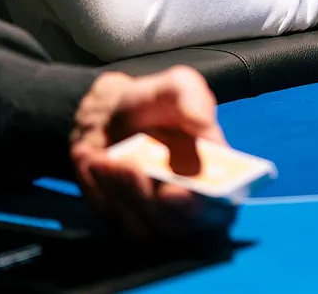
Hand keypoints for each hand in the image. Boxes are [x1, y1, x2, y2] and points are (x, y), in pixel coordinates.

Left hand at [70, 67, 235, 241]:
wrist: (113, 113)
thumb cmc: (157, 103)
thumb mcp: (179, 85)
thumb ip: (193, 99)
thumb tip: (202, 123)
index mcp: (216, 177)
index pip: (220, 210)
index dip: (204, 208)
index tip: (177, 190)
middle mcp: (187, 206)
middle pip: (178, 229)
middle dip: (154, 205)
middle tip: (135, 169)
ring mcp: (152, 218)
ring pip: (142, 231)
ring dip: (125, 196)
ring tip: (112, 160)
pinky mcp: (119, 220)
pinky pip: (112, 221)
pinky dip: (102, 193)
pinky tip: (97, 160)